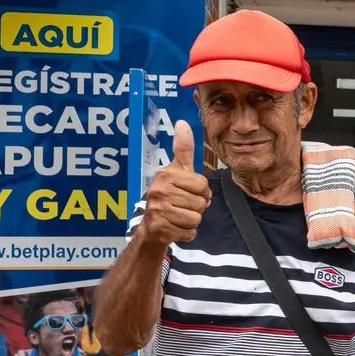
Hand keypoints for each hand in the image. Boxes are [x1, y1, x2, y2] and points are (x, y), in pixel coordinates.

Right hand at [140, 121, 210, 247]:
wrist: (151, 227)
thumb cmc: (169, 195)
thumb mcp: (176, 171)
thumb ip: (183, 149)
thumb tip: (182, 122)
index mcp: (166, 174)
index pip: (202, 185)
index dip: (202, 192)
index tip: (189, 192)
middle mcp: (158, 190)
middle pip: (201, 202)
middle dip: (197, 207)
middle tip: (183, 206)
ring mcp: (157, 210)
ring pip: (196, 218)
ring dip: (192, 220)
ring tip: (178, 216)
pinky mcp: (159, 228)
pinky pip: (190, 232)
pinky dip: (187, 233)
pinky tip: (175, 227)